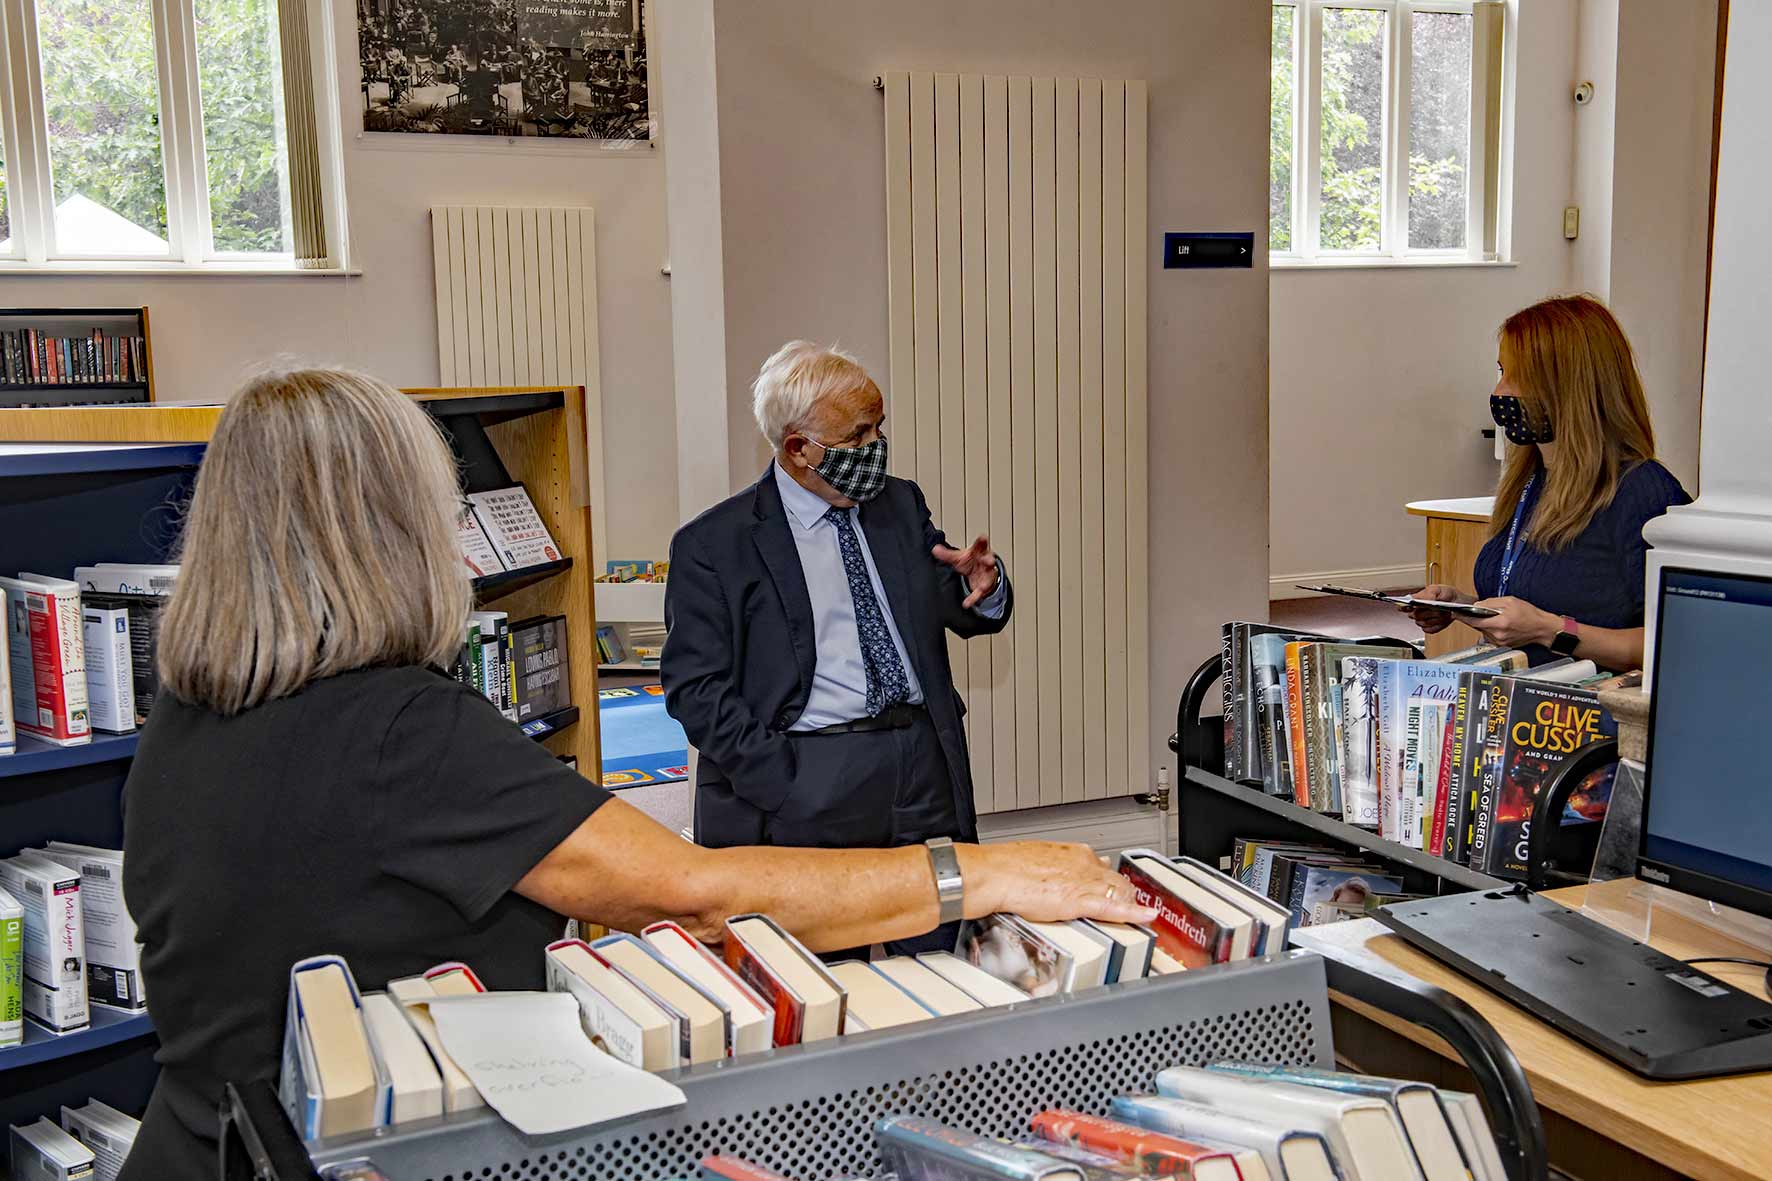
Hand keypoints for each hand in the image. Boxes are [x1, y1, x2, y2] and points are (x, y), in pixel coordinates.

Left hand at [933, 535, 1000, 608]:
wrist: (978, 573)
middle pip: (989, 559)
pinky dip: (973, 598)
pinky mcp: (984, 585)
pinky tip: (967, 603)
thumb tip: (934, 549)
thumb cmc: (970, 561)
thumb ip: (947, 554)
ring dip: (986, 581)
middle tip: (989, 560)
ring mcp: (986, 573)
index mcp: (979, 551)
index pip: (981, 544)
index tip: (983, 537)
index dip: (982, 541)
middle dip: (989, 559)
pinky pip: (979, 593)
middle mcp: (985, 561)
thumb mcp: (958, 557)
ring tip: (983, 586)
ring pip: (989, 576)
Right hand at [961, 841, 1160, 925]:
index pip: (1104, 867)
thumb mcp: (1040, 857)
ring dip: (1129, 904)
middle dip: (1125, 894)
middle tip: (1127, 905)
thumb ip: (1060, 865)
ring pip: (1120, 892)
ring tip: (1135, 915)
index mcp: (1074, 853)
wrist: (996, 874)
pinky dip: (1134, 913)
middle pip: (1118, 880)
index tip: (1112, 888)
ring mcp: (1084, 883)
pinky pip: (1113, 908)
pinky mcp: (1079, 901)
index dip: (1111, 882)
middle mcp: (1084, 864)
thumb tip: (1068, 868)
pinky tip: (1146, 916)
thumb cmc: (1009, 866)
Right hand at [1401, 584, 1464, 633]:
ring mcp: (1422, 620)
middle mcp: (1417, 611)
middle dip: (1427, 611)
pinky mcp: (1429, 628)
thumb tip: (1424, 599)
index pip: (1402, 606)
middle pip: (1414, 615)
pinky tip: (1442, 619)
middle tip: (1436, 607)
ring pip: (1422, 623)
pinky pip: (1429, 629)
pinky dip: (1437, 625)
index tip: (1409, 606)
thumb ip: (1429, 593)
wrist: (1458, 604)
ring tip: (1442, 612)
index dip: (1403, 607)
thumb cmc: (1447, 594)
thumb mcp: (1438, 589)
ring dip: (1434, 618)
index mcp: (1415, 601)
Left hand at [1469, 597, 1560, 648]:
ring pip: (1483, 630)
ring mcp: (1499, 642)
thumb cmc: (1530, 614)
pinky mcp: (1501, 645)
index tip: (1455, 612)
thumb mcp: (1510, 601)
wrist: (1543, 629)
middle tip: (1474, 611)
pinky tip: (1497, 624)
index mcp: (1500, 623)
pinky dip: (1490, 628)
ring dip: (1483, 623)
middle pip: (1477, 626)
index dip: (1463, 616)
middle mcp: (1498, 635)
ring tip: (1493, 617)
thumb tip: (1477, 605)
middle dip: (1475, 617)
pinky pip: (1489, 635)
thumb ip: (1491, 603)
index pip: (1474, 621)